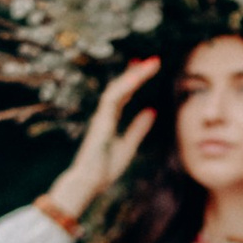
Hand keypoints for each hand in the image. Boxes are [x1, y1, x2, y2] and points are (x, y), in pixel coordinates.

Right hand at [43, 58, 157, 222]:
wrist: (90, 182)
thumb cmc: (105, 168)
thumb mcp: (129, 145)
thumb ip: (139, 128)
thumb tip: (152, 110)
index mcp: (111, 119)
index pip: (125, 93)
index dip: (135, 79)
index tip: (147, 66)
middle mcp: (105, 114)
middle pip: (121, 87)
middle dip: (136, 72)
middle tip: (152, 60)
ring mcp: (102, 116)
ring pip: (117, 88)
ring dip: (133, 75)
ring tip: (149, 64)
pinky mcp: (100, 121)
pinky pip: (112, 99)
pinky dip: (124, 87)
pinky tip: (136, 78)